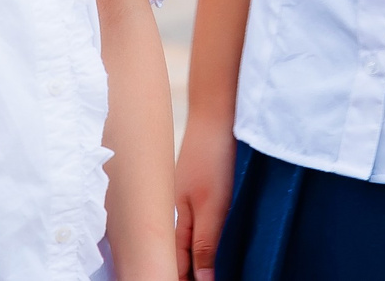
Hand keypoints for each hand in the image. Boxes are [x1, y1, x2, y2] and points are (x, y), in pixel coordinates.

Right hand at [175, 109, 235, 280]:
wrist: (212, 121)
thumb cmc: (212, 161)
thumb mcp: (213, 208)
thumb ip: (204, 245)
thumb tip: (201, 280)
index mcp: (174, 223)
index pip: (175, 266)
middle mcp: (170, 215)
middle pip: (172, 256)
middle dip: (179, 273)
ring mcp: (176, 203)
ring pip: (175, 242)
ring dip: (182, 261)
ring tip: (188, 274)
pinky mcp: (184, 193)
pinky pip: (180, 226)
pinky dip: (185, 242)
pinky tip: (190, 245)